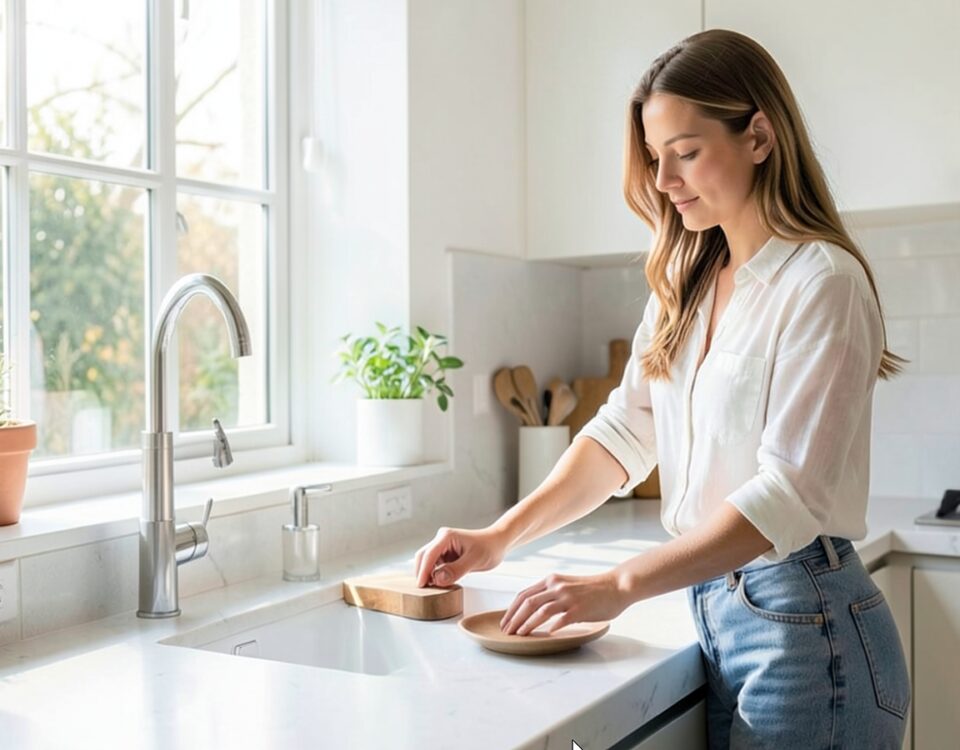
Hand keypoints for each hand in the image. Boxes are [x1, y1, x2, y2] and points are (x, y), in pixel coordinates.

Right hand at [414, 526, 506, 587]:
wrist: (497, 543)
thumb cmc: (489, 548)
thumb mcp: (475, 560)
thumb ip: (456, 570)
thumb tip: (437, 579)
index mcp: (447, 536)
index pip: (429, 554)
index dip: (423, 571)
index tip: (421, 585)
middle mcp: (441, 539)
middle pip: (423, 556)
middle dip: (422, 572)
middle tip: (424, 590)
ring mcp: (442, 546)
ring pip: (427, 561)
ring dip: (427, 574)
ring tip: (431, 589)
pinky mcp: (445, 554)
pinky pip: (434, 565)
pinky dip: (434, 574)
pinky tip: (438, 584)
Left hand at [499, 570, 628, 635]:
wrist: (616, 586)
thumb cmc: (592, 589)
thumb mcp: (567, 585)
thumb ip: (552, 593)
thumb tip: (535, 610)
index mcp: (551, 580)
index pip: (523, 594)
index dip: (511, 609)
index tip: (505, 622)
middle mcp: (556, 586)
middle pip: (527, 602)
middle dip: (514, 618)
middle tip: (506, 631)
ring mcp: (567, 597)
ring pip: (540, 611)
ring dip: (527, 624)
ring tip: (519, 635)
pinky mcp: (579, 609)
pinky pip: (560, 620)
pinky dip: (550, 628)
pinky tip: (545, 636)